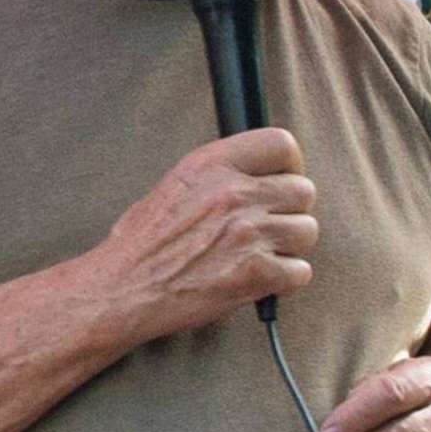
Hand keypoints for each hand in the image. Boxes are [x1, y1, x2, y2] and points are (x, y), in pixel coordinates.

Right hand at [94, 128, 315, 339]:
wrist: (123, 288)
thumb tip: (259, 176)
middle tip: (266, 226)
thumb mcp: (175, 185)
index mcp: (211, 164)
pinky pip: (301, 271)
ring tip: (258, 255)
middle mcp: (233, 192)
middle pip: (303, 190)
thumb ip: (220, 176)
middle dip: (289, 211)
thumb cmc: (142, 242)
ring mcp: (248, 232)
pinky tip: (258, 279)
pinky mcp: (257, 272)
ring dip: (288, 246)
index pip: (281, 144)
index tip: (281, 181)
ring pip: (307, 231)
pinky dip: (284, 280)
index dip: (289, 165)